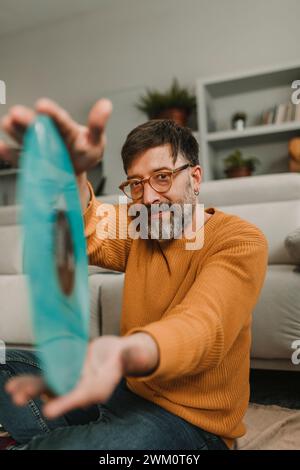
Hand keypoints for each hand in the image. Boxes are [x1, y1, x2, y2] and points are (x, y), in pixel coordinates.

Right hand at [0, 97, 111, 174]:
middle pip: (36, 125)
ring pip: (24, 136)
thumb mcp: (96, 141)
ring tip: (7, 123)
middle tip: (17, 113)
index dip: (51, 112)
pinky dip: (7, 152)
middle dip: (26, 119)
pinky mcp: (28, 159)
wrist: (74, 171)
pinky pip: (17, 156)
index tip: (42, 105)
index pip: (58, 118)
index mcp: (64, 127)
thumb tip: (106, 104)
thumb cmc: (85, 153)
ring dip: (14, 130)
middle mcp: (47, 132)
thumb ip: (97, 125)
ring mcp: (36, 145)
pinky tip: (0, 147)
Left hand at [5, 333, 158, 418]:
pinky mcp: (63, 373)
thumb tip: (141, 352)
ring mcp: (71, 381)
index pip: (83, 395)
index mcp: (100, 386)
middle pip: (61, 394)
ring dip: (31, 391)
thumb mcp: (131, 352)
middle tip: (21, 399)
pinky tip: (14, 385)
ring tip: (13, 392)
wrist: (115, 354)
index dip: (67, 402)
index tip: (51, 409)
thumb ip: (134, 353)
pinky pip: (45, 379)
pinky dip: (30, 383)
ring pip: (49, 389)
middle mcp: (83, 387)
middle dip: (39, 397)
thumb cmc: (125, 354)